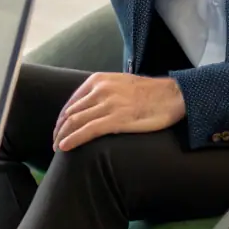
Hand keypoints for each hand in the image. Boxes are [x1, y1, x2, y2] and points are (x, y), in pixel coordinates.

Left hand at [53, 73, 186, 151]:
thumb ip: (105, 92)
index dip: (62, 118)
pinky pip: (87, 131)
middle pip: (71, 112)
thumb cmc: (150, 93)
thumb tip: (93, 106)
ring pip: (75, 122)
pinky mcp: (116, 119)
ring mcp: (108, 104)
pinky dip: (73, 139)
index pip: (72, 102)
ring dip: (62, 136)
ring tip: (57, 148)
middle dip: (60, 129)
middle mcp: (100, 90)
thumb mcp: (121, 84)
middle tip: (55, 141)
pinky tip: (64, 147)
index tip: (59, 130)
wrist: (173, 96)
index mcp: (99, 80)